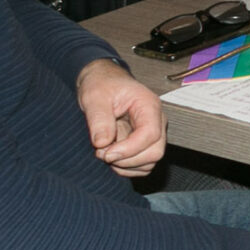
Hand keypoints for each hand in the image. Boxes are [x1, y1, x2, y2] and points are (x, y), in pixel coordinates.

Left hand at [75, 59, 165, 175]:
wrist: (102, 82)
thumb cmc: (101, 84)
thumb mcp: (94, 97)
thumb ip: (99, 119)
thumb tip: (102, 143)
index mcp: (148, 105)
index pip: (150, 134)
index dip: (129, 149)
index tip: (106, 153)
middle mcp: (155, 120)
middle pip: (155, 151)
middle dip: (127, 159)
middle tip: (102, 153)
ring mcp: (151, 133)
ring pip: (150, 161)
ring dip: (126, 165)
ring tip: (105, 153)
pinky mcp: (144, 143)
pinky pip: (143, 165)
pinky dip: (127, 167)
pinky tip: (111, 156)